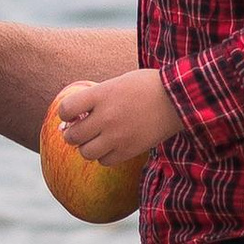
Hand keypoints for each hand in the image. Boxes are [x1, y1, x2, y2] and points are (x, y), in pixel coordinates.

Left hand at [57, 68, 183, 164]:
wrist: (178, 99)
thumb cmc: (146, 86)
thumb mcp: (117, 82)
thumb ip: (95, 98)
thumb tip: (73, 117)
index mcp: (101, 95)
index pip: (65, 109)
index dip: (65, 114)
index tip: (72, 114)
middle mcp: (106, 117)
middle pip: (72, 136)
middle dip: (72, 133)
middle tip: (80, 129)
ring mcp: (117, 136)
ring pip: (85, 152)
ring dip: (87, 146)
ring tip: (96, 139)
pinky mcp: (129, 150)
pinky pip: (104, 161)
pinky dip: (104, 156)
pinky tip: (111, 145)